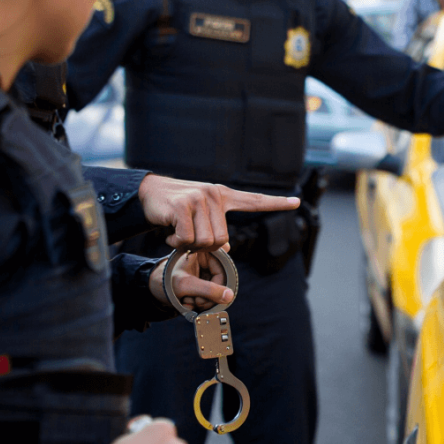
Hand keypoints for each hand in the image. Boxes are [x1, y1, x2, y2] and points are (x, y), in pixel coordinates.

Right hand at [137, 175, 298, 250]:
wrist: (148, 194)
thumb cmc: (175, 209)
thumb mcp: (200, 219)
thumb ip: (216, 230)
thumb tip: (228, 249)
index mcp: (223, 196)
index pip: (255, 200)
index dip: (276, 203)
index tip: (296, 202)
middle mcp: (214, 195)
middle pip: (222, 240)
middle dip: (204, 247)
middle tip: (187, 238)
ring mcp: (199, 198)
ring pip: (207, 242)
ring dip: (189, 246)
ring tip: (178, 235)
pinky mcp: (183, 206)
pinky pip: (188, 239)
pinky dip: (177, 243)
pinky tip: (169, 235)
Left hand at [149, 248, 233, 310]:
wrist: (152, 288)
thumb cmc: (165, 280)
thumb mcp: (186, 285)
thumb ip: (207, 290)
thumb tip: (229, 296)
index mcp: (203, 251)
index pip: (222, 269)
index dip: (218, 286)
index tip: (209, 298)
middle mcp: (206, 260)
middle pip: (220, 282)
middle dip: (208, 296)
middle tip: (198, 303)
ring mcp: (204, 272)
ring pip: (215, 290)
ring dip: (203, 301)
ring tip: (189, 302)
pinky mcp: (202, 282)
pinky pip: (208, 295)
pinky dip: (199, 302)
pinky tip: (187, 302)